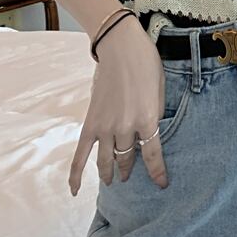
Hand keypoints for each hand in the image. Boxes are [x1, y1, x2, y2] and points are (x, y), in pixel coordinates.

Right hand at [69, 14, 169, 193]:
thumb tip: (150, 131)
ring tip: (113, 180)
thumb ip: (155, 114)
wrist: (120, 46)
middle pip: (127, 159)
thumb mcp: (160, 89)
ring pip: (105, 160)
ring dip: (109, 173)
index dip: (157, 173)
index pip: (153, 155)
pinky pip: (80, 153)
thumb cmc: (145, 63)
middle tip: (130, 176)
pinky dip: (76, 174)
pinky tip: (75, 190)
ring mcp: (105, 126)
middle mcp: (125, 127)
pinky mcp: (90, 122)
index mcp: (147, 118)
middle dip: (129, 170)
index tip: (161, 184)